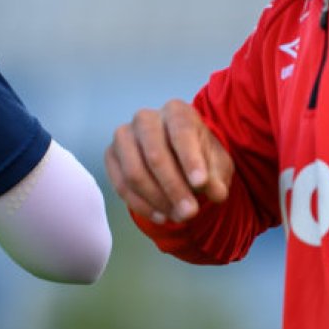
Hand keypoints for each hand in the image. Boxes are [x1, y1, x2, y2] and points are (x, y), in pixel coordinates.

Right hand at [104, 99, 232, 222]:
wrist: (176, 157)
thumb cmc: (199, 157)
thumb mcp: (217, 165)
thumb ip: (217, 177)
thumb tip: (216, 193)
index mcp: (176, 111)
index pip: (181, 132)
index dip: (190, 159)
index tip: (201, 185)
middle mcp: (146, 119)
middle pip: (155, 155)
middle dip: (173, 188)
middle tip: (190, 212)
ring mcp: (124, 136)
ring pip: (134, 173)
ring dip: (157, 200)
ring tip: (179, 217)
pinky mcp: (111, 156)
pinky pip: (121, 185)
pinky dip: (142, 206)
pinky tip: (162, 217)